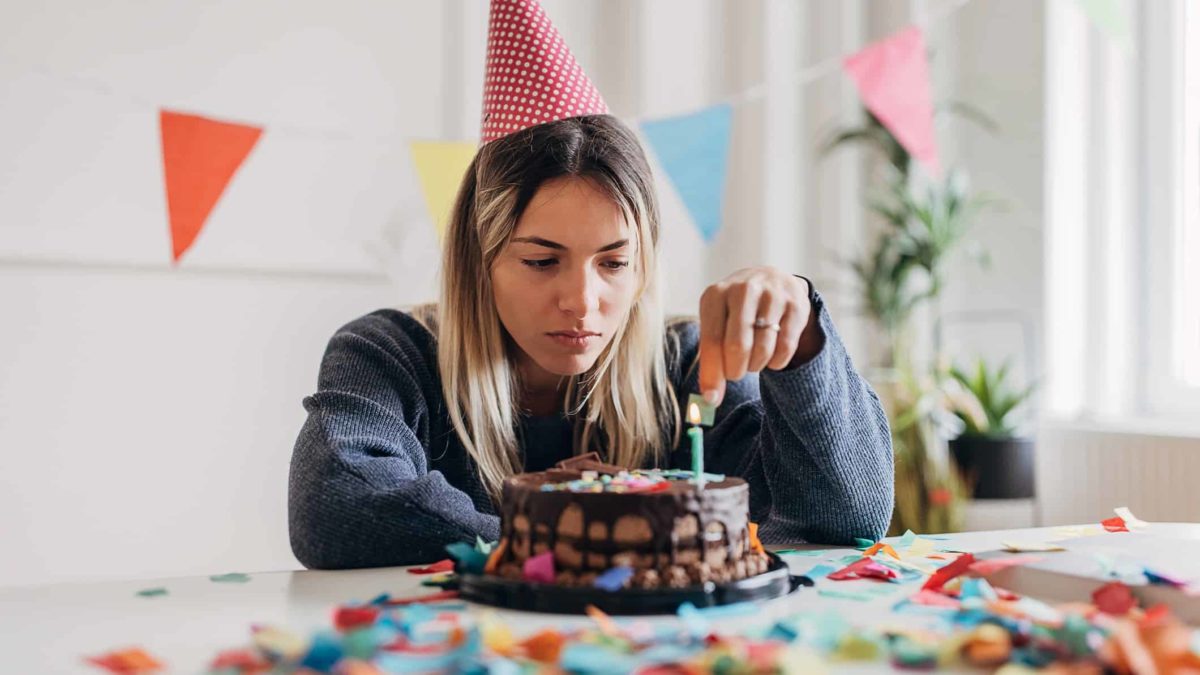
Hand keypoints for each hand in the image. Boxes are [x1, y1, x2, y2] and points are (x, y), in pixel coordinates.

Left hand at [698, 268, 818, 405]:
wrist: (772, 281)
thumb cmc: (736, 313)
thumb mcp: (717, 326)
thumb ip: (711, 361)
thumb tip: (710, 399)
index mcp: (716, 294)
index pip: (712, 340)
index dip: (712, 373)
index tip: (712, 398)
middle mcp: (744, 289)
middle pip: (737, 346)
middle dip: (736, 370)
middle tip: (736, 373)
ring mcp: (772, 295)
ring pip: (763, 349)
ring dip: (756, 365)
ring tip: (753, 359)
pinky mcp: (797, 305)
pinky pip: (786, 347)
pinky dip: (777, 361)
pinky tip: (771, 357)